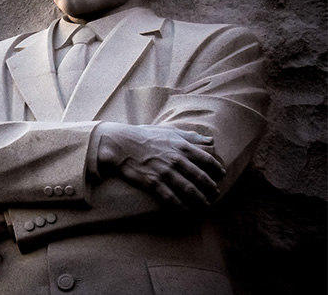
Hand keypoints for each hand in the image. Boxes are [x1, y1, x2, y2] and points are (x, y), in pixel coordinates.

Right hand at [95, 123, 225, 209]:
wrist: (121, 144)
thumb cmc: (145, 135)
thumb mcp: (169, 131)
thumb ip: (191, 136)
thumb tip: (210, 140)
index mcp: (181, 146)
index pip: (206, 159)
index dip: (216, 169)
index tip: (221, 175)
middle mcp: (176, 160)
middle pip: (200, 177)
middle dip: (211, 188)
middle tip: (216, 194)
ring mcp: (165, 172)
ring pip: (189, 190)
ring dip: (200, 200)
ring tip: (206, 205)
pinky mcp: (154, 183)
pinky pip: (171, 198)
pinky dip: (181, 206)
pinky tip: (186, 211)